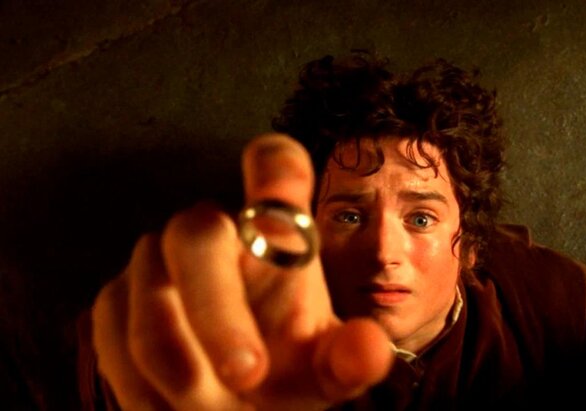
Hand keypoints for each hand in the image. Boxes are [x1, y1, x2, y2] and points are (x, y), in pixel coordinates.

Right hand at [92, 133, 393, 409]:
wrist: (235, 408)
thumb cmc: (288, 376)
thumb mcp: (325, 373)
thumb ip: (349, 359)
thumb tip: (369, 349)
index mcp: (277, 237)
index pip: (275, 167)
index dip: (274, 168)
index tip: (278, 192)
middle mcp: (215, 234)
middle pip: (198, 232)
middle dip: (218, 311)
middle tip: (247, 375)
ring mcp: (159, 264)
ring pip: (150, 294)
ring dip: (181, 366)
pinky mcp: (118, 298)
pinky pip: (115, 326)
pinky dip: (142, 379)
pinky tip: (168, 406)